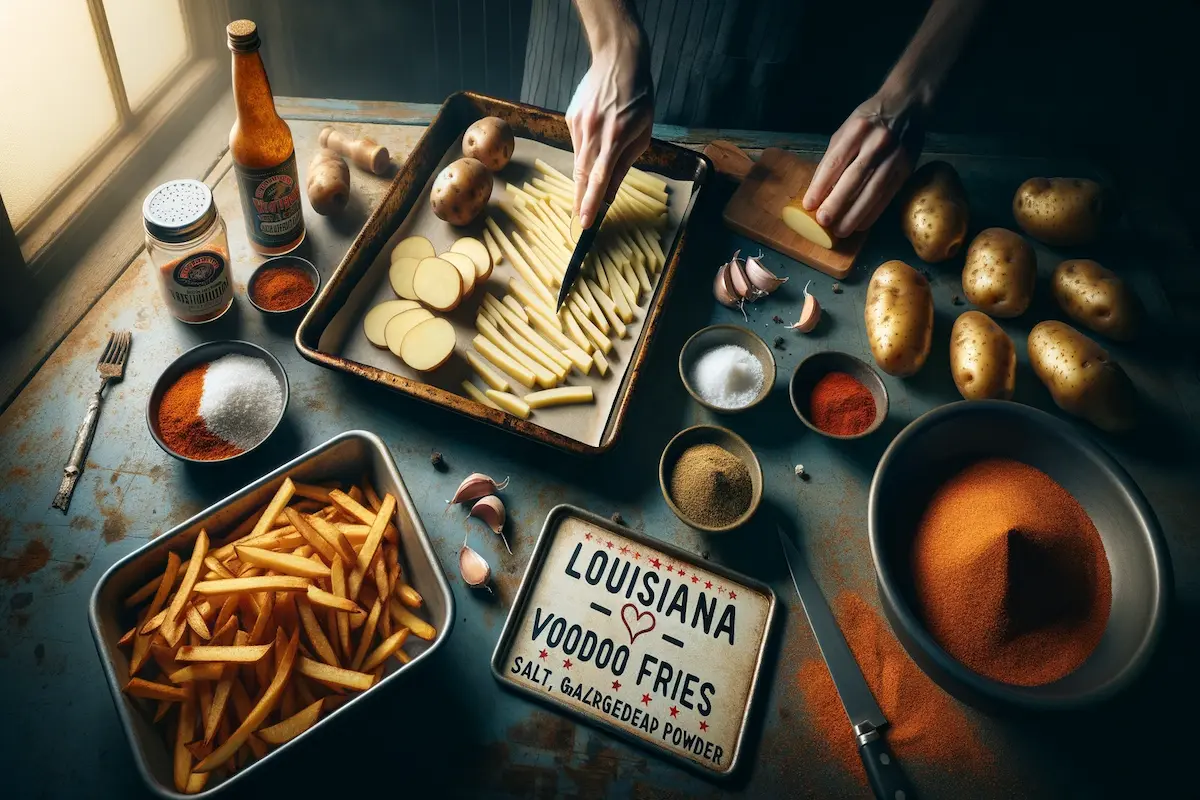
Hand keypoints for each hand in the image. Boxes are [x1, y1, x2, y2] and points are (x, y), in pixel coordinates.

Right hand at [566, 36, 653, 228]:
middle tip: (580, 218)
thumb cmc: (639, 99)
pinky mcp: (570, 118)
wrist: (618, 60)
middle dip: (581, 199)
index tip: (585, 223)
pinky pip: (577, 144)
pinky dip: (585, 152)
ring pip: (578, 160)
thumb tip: (610, 192)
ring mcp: (579, 124)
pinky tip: (595, 143)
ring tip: (588, 188)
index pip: (599, 178)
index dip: (591, 202)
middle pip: (582, 174)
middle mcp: (593, 132)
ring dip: (583, 177)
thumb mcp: (642, 133)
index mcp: (615, 138)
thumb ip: (624, 164)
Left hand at [802, 93, 924, 238]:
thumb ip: (834, 157)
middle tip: (823, 222)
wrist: (906, 106)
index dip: (820, 185)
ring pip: (873, 190)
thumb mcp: (846, 130)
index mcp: (856, 130)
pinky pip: (888, 195)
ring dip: (855, 213)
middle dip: (837, 202)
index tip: (809, 204)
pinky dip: (873, 212)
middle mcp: (877, 142)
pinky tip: (861, 224)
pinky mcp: (906, 168)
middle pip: (854, 177)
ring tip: (840, 230)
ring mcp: (895, 156)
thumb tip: (820, 190)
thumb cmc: (868, 121)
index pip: (835, 161)